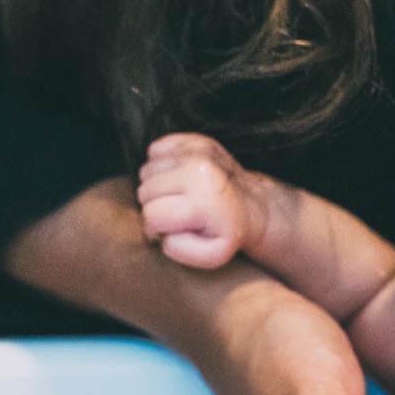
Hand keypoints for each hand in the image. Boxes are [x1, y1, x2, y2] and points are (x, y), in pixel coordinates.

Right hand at [137, 133, 267, 269]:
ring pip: (145, 170)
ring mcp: (196, 151)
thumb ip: (184, 252)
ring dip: (156, 186)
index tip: (170, 229)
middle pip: (145, 191)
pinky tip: (177, 178)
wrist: (249, 204)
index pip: (151, 214)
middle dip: (154, 205)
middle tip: (175, 212)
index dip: (155, 227)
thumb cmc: (226, 231)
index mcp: (204, 202)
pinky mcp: (192, 140)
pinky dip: (160, 165)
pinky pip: (154, 150)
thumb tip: (165, 236)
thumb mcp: (214, 254)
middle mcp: (199, 171)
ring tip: (177, 195)